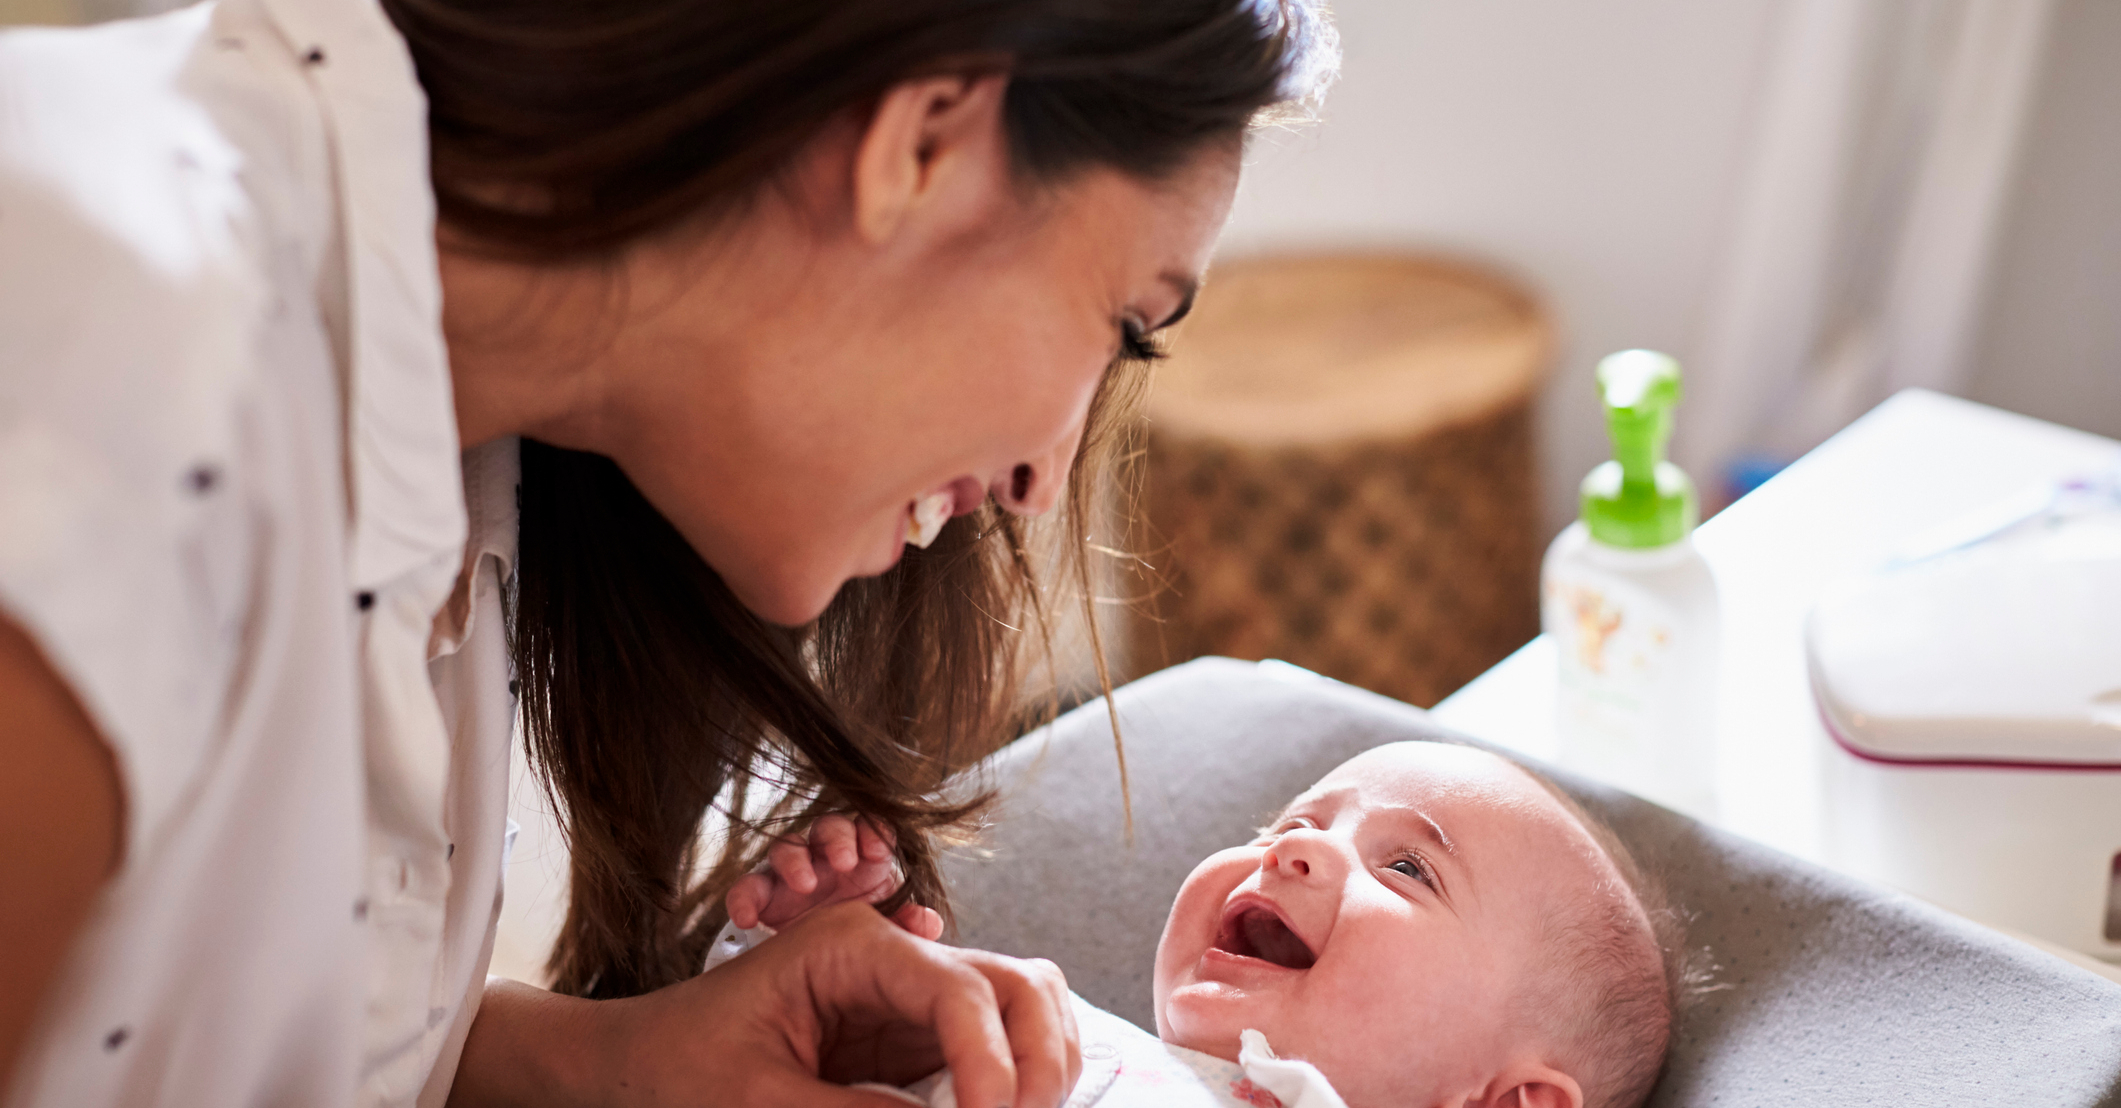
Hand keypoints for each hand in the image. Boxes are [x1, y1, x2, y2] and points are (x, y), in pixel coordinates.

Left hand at [608, 901, 1080, 1107]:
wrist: (629, 1069)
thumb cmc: (673, 1071)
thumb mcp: (757, 1104)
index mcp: (849, 947)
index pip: (963, 991)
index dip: (993, 1067)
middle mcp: (894, 959)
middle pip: (1019, 985)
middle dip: (1038, 1060)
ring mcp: (909, 1000)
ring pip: (1023, 1011)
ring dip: (1040, 1070)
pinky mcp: (910, 1044)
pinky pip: (991, 1053)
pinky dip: (1011, 1089)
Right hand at [728, 814, 943, 939]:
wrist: (822, 966)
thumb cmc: (861, 934)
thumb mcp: (888, 931)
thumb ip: (908, 924)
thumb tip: (928, 922)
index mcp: (863, 859)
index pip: (869, 828)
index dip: (873, 831)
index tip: (878, 850)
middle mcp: (826, 858)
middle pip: (828, 828)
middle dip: (837, 838)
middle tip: (845, 862)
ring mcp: (792, 874)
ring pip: (787, 847)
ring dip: (795, 860)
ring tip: (805, 884)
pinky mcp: (762, 896)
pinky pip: (747, 888)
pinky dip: (744, 898)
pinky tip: (748, 918)